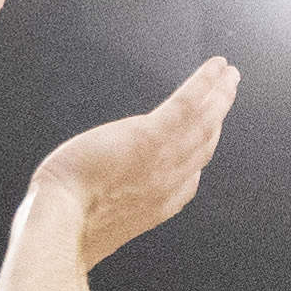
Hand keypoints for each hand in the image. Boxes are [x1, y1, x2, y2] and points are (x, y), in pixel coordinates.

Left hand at [32, 57, 236, 267]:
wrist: (61, 222)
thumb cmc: (64, 223)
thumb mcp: (95, 218)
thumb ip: (107, 204)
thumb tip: (92, 198)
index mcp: (157, 205)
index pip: (190, 176)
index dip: (202, 151)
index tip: (208, 132)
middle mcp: (169, 183)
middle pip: (204, 145)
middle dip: (218, 117)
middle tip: (228, 92)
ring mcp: (164, 160)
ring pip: (204, 122)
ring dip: (220, 95)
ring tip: (229, 73)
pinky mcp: (151, 137)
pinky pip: (187, 105)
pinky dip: (205, 83)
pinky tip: (216, 66)